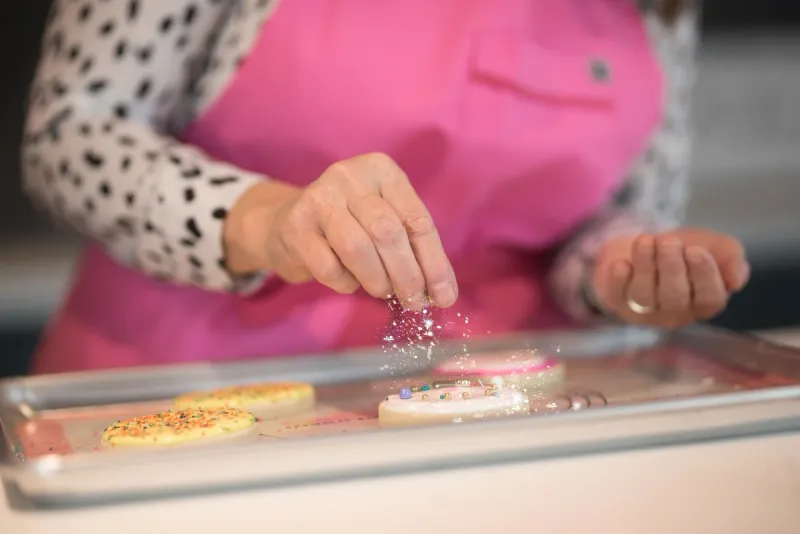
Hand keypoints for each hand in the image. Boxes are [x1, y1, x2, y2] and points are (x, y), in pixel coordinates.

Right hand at [224, 153, 457, 308]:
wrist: (286, 221)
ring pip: (357, 247)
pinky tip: (349, 282)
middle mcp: (350, 176)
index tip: (444, 296)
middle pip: (388, 232)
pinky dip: (345, 283)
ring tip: (382, 291)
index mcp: (382, 170)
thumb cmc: (349, 224)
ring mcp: (318, 197)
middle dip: (407, 275)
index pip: (417, 220)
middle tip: (414, 302)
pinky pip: (328, 265)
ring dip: (377, 279)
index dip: (434, 263)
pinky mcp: (294, 225)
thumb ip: (413, 250)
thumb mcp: (385, 222)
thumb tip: (442, 293)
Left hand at [591, 228, 749, 327]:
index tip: (695, 250)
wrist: (648, 246)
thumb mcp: (714, 245)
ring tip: (645, 240)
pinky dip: (619, 280)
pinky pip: (618, 297)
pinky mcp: (620, 304)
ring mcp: (646, 312)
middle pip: (675, 297)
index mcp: (705, 303)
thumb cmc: (686, 249)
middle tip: (668, 242)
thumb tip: (735, 280)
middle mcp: (676, 313)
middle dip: (671, 267)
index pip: (709, 297)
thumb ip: (731, 257)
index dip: (703, 275)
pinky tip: (622, 263)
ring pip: (645, 295)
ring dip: (645, 265)